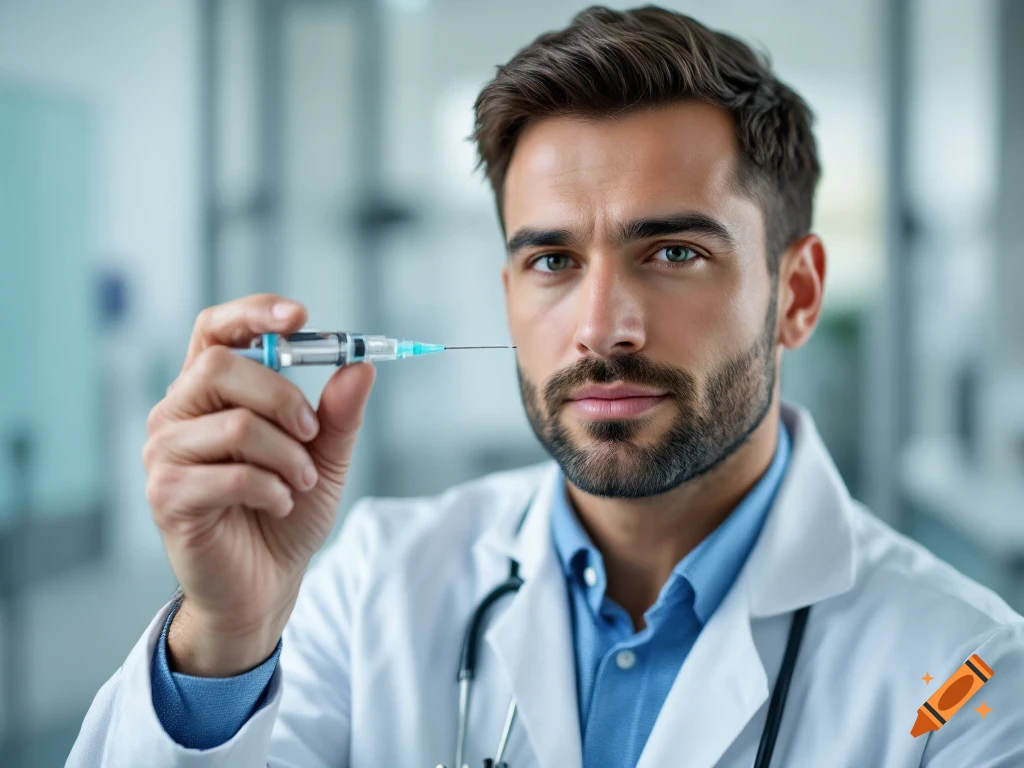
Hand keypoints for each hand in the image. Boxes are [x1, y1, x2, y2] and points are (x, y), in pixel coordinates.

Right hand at [143, 294, 375, 675]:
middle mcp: (178, 414)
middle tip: (312, 434)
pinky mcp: (166, 495)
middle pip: (221, 366)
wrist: (267, 582)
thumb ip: (338, 413)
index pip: (215, 330)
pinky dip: (271, 489)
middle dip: (283, 397)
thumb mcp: (324, 456)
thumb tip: (361, 367)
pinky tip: (279, 504)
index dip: (252, 313)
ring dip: (287, 455)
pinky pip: (230, 474)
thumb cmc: (286, 510)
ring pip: (235, 424)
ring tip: (301, 482)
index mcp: (211, 392)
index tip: (299, 316)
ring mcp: (165, 454)